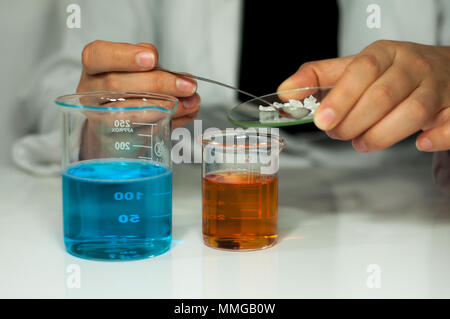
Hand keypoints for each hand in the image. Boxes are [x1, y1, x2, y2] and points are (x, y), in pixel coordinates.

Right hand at [77, 40, 199, 127]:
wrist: (112, 123)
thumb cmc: (127, 88)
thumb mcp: (135, 68)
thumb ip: (152, 65)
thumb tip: (181, 77)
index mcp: (94, 67)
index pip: (98, 56)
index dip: (124, 56)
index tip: (152, 58)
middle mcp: (91, 91)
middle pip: (116, 85)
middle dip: (157, 83)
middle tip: (187, 85)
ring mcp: (99, 117)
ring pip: (128, 112)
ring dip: (166, 105)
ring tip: (191, 102)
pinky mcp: (113, 140)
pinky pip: (140, 131)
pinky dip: (167, 121)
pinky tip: (184, 114)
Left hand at [278, 40, 449, 151]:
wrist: (442, 69)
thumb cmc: (390, 73)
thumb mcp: (353, 68)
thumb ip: (318, 78)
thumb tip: (286, 92)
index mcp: (385, 54)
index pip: (363, 71)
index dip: (340, 98)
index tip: (321, 121)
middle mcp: (413, 66)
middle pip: (383, 96)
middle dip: (354, 123)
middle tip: (339, 134)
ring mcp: (438, 87)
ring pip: (412, 112)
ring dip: (382, 135)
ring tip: (363, 142)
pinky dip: (436, 138)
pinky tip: (420, 142)